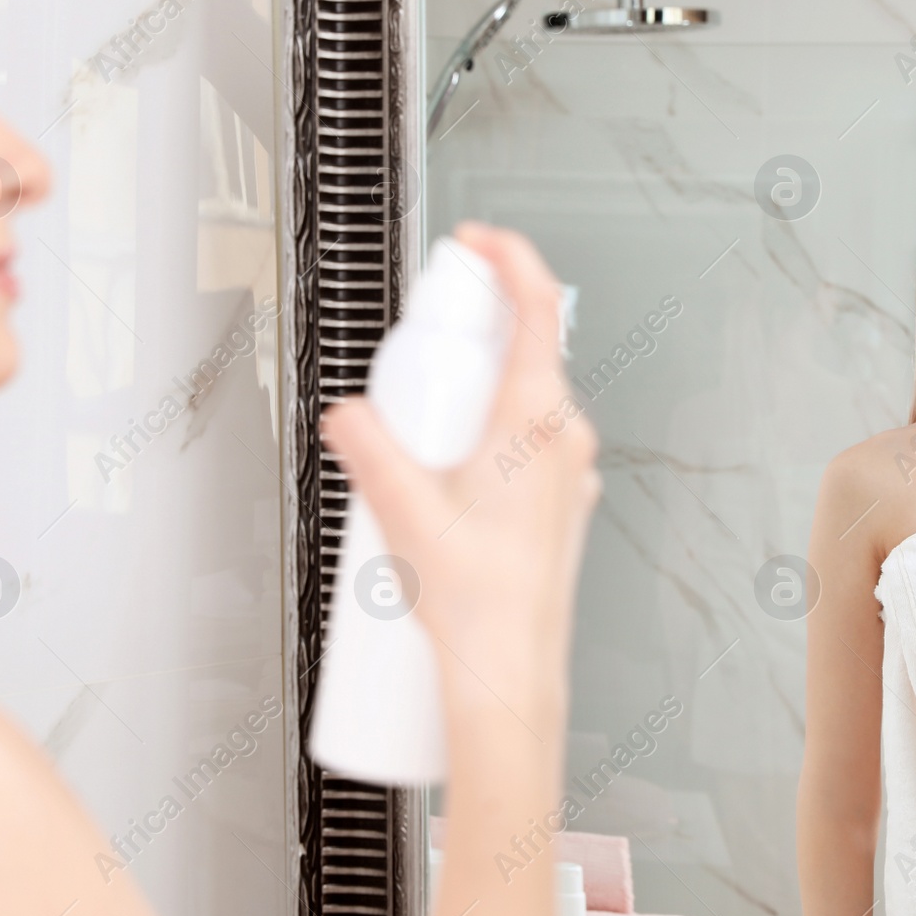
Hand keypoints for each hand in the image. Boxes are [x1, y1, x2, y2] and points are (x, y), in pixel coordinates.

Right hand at [321, 220, 601, 691]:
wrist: (511, 674)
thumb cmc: (480, 607)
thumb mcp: (403, 514)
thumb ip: (369, 450)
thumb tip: (348, 415)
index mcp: (536, 420)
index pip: (538, 305)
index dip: (508, 257)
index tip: (476, 242)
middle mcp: (564, 438)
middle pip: (520, 349)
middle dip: (461, 343)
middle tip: (413, 366)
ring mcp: (568, 470)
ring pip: (520, 398)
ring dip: (470, 396)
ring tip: (418, 441)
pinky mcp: (559, 499)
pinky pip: (525, 443)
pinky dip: (485, 437)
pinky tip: (445, 478)